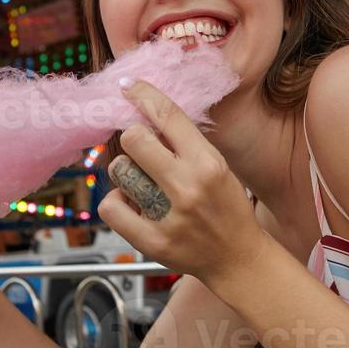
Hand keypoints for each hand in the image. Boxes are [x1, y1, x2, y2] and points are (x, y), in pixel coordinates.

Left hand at [98, 79, 265, 286]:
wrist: (238, 259)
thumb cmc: (226, 208)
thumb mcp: (217, 167)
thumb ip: (185, 144)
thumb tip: (144, 113)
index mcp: (208, 163)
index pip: (168, 115)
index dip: (143, 95)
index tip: (129, 88)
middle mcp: (188, 187)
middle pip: (134, 139)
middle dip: (132, 138)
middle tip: (140, 149)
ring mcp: (168, 217)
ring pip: (119, 171)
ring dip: (126, 172)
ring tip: (142, 182)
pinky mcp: (151, 242)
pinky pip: (110, 206)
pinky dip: (116, 201)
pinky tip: (132, 203)